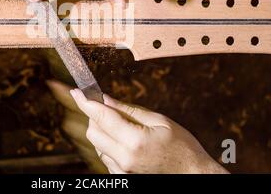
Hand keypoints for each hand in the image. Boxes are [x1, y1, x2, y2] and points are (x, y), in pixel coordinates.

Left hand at [47, 80, 227, 173]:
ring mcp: (122, 171)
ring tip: (123, 127)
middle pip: (93, 133)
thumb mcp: (159, 121)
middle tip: (107, 108)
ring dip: (102, 131)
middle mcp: (124, 159)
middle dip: (95, 117)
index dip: (86, 102)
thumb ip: (129, 110)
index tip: (77, 92)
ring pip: (97, 145)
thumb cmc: (182, 147)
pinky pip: (105, 157)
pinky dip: (108, 145)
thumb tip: (106, 99)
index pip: (101, 117)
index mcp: (135, 141)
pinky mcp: (121, 178)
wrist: (193, 175)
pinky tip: (125, 141)